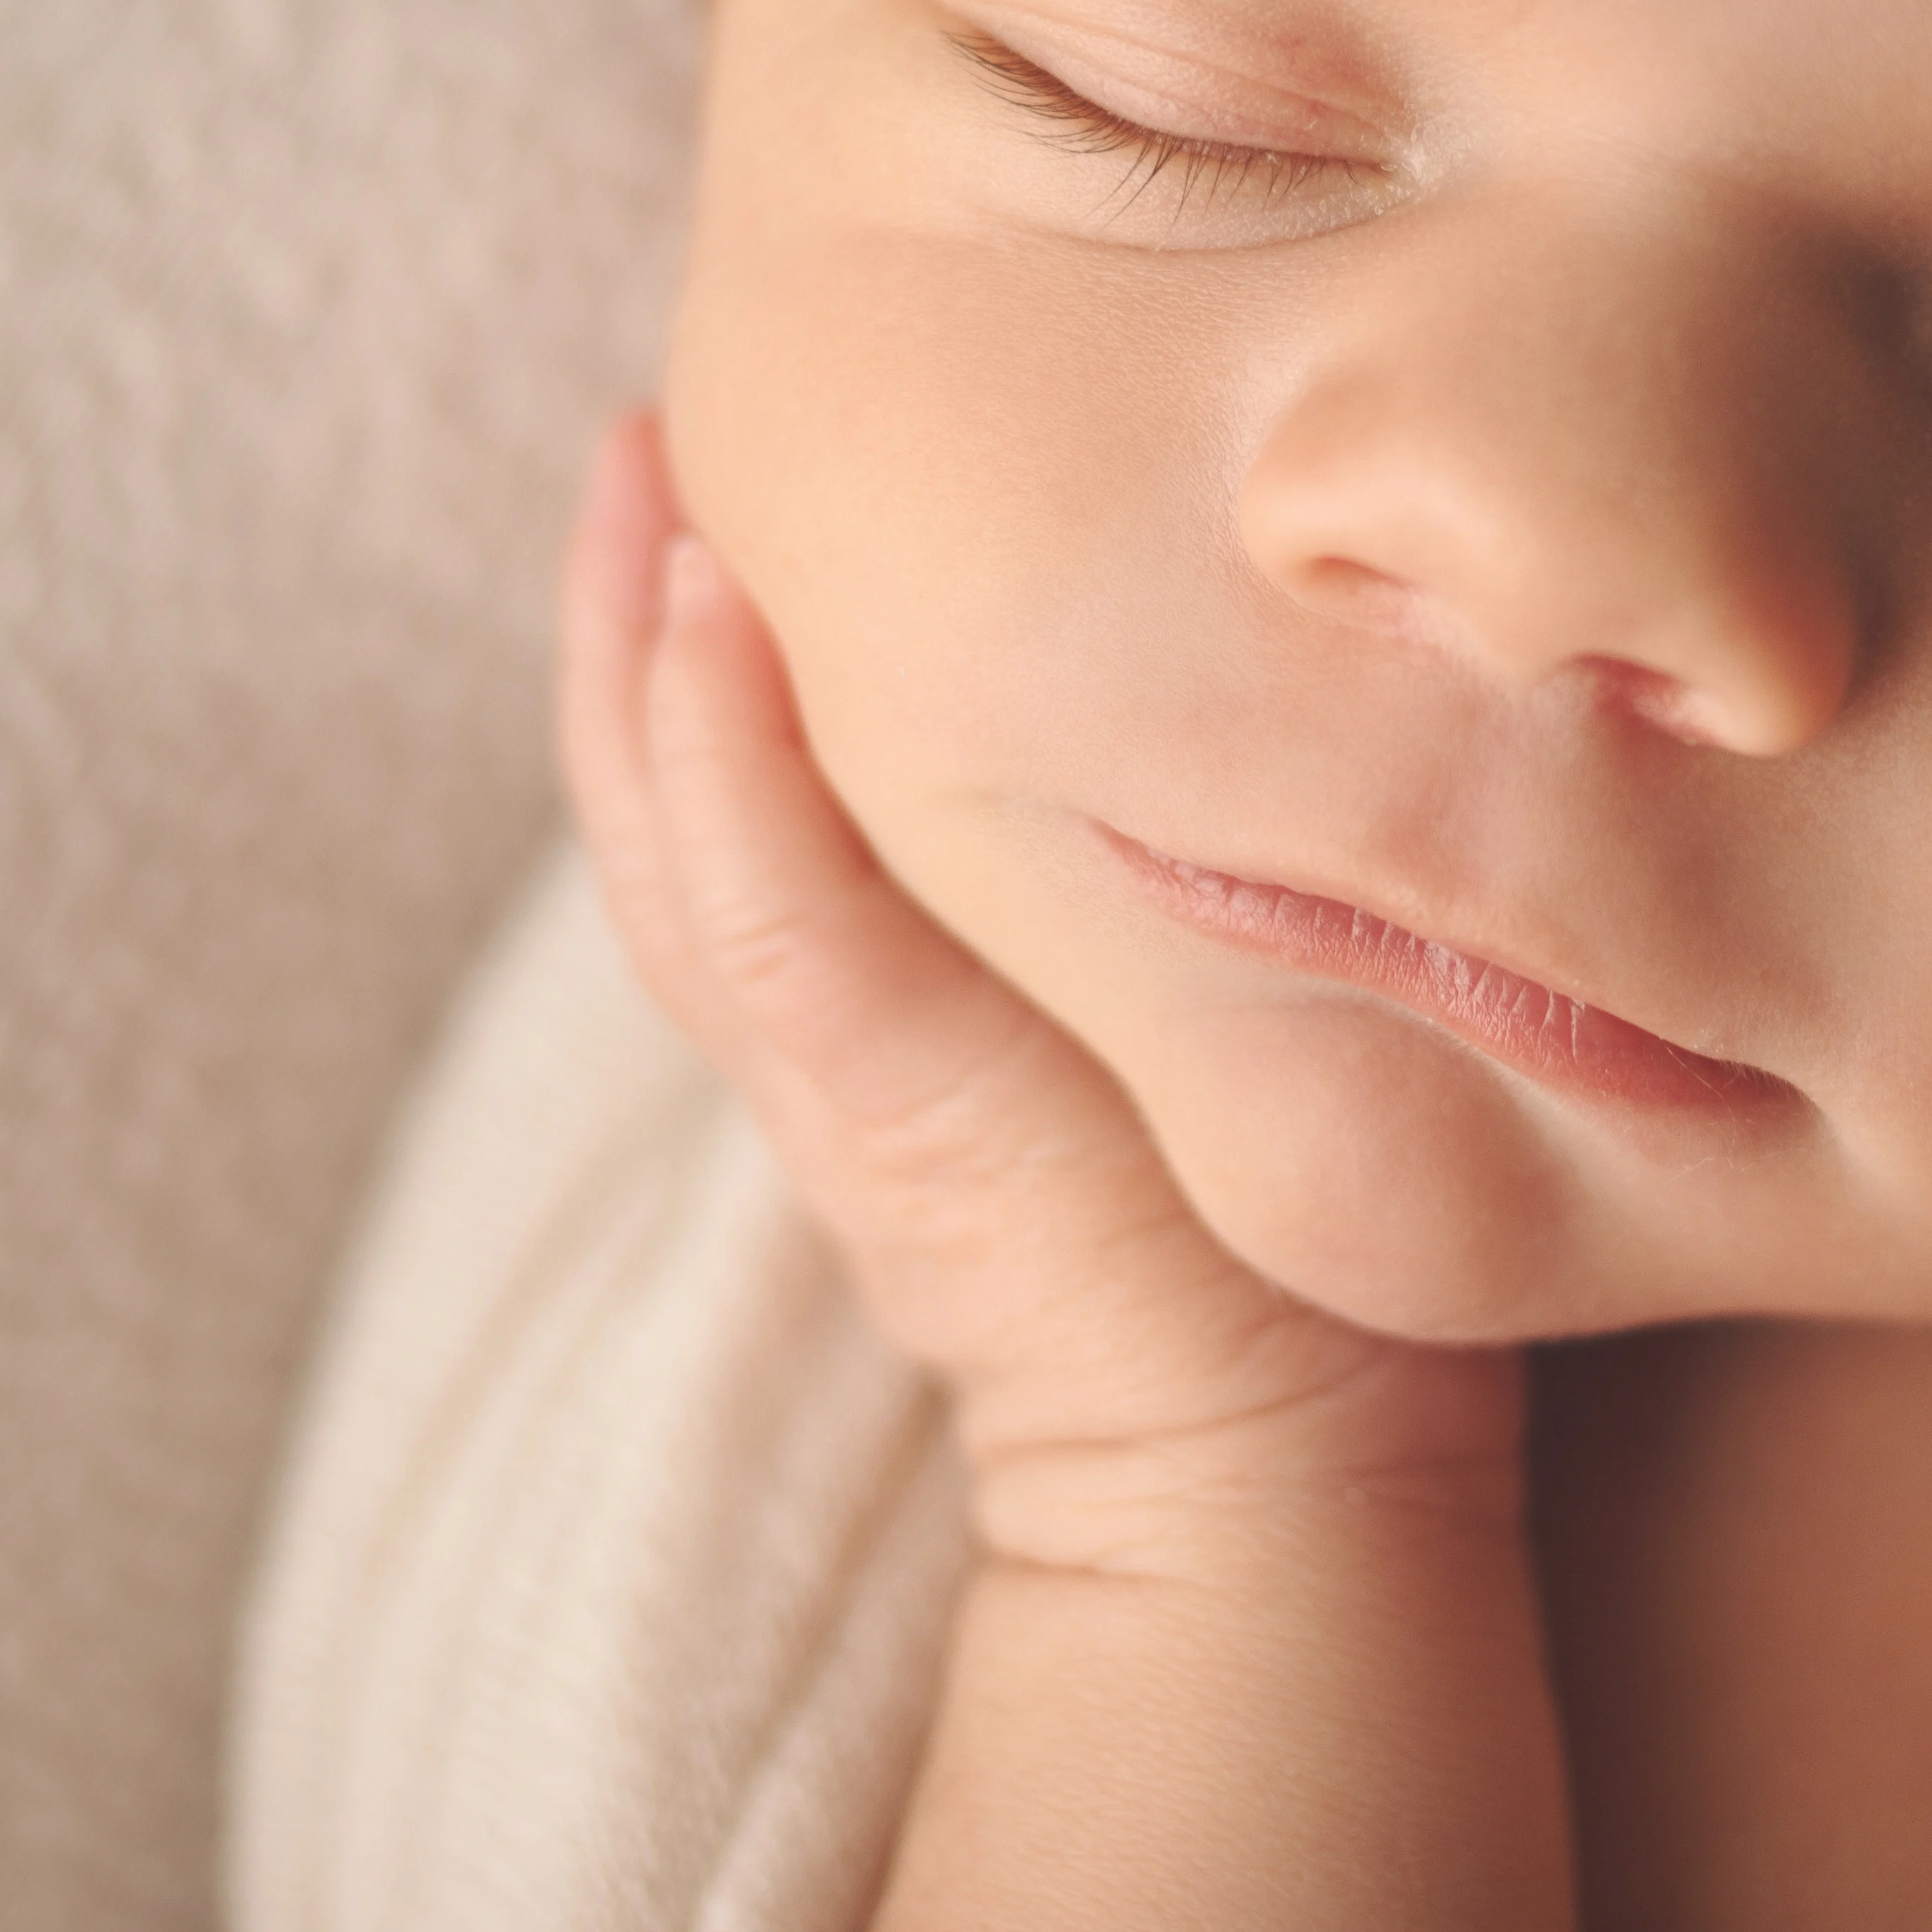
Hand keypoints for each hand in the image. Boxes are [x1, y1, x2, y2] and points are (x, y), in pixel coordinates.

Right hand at [557, 413, 1520, 1570]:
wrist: (1285, 1500)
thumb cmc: (1297, 1269)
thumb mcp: (1214, 1025)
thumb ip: (1193, 897)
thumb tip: (1278, 713)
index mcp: (901, 1018)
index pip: (763, 806)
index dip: (711, 656)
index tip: (724, 466)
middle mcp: (848, 1032)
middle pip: (679, 797)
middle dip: (640, 610)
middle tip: (634, 431)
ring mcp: (850, 1070)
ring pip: (685, 836)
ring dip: (641, 654)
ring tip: (637, 471)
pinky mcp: (890, 1111)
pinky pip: (770, 919)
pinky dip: (718, 775)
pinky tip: (705, 626)